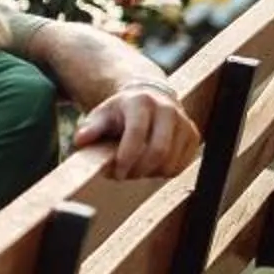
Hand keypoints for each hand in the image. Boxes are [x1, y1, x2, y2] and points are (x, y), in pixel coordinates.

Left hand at [74, 80, 197, 179]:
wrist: (150, 98)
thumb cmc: (121, 112)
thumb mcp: (102, 115)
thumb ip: (91, 128)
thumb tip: (80, 140)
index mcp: (141, 102)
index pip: (137, 134)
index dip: (126, 158)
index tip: (115, 172)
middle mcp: (167, 109)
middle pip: (158, 151)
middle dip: (139, 170)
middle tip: (124, 175)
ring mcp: (184, 122)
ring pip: (170, 162)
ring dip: (150, 174)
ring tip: (135, 169)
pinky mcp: (193, 136)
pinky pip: (180, 166)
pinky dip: (164, 173)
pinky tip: (151, 166)